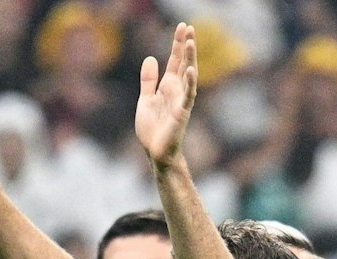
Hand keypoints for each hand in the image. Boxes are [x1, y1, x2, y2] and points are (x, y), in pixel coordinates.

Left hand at [136, 23, 197, 168]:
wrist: (156, 152)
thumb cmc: (153, 129)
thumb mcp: (146, 99)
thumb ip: (149, 80)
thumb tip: (151, 58)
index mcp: (168, 86)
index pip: (175, 60)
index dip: (178, 44)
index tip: (183, 27)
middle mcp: (177, 91)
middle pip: (183, 63)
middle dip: (186, 46)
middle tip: (190, 27)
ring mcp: (181, 101)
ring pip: (188, 76)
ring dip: (190, 59)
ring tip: (191, 42)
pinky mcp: (181, 114)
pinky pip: (187, 96)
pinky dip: (189, 83)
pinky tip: (190, 69)